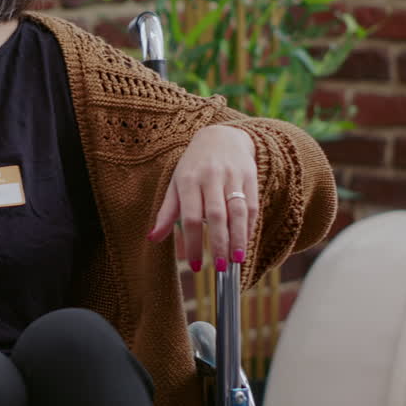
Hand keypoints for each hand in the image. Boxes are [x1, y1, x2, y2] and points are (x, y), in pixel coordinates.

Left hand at [148, 125, 257, 272]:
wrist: (221, 136)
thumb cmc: (194, 166)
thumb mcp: (176, 184)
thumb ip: (166, 212)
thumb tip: (152, 238)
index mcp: (188, 180)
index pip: (191, 216)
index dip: (193, 242)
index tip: (194, 265)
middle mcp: (211, 176)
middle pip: (216, 215)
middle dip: (219, 243)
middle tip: (219, 268)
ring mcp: (232, 175)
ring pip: (238, 211)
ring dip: (239, 238)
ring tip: (237, 260)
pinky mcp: (250, 176)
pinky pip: (252, 205)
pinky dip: (250, 227)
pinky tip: (245, 243)